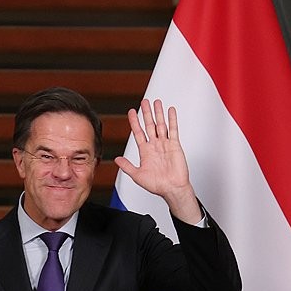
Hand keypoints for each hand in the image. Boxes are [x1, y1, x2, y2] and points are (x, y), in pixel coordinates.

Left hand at [114, 98, 202, 223]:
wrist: (172, 189)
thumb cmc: (157, 185)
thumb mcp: (137, 175)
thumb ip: (127, 166)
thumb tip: (116, 160)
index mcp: (145, 151)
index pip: (138, 132)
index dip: (135, 122)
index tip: (131, 112)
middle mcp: (155, 146)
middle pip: (150, 125)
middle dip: (146, 113)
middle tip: (144, 102)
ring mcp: (165, 144)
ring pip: (161, 125)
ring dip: (158, 113)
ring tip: (156, 102)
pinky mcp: (175, 145)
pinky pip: (173, 130)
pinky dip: (172, 120)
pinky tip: (170, 111)